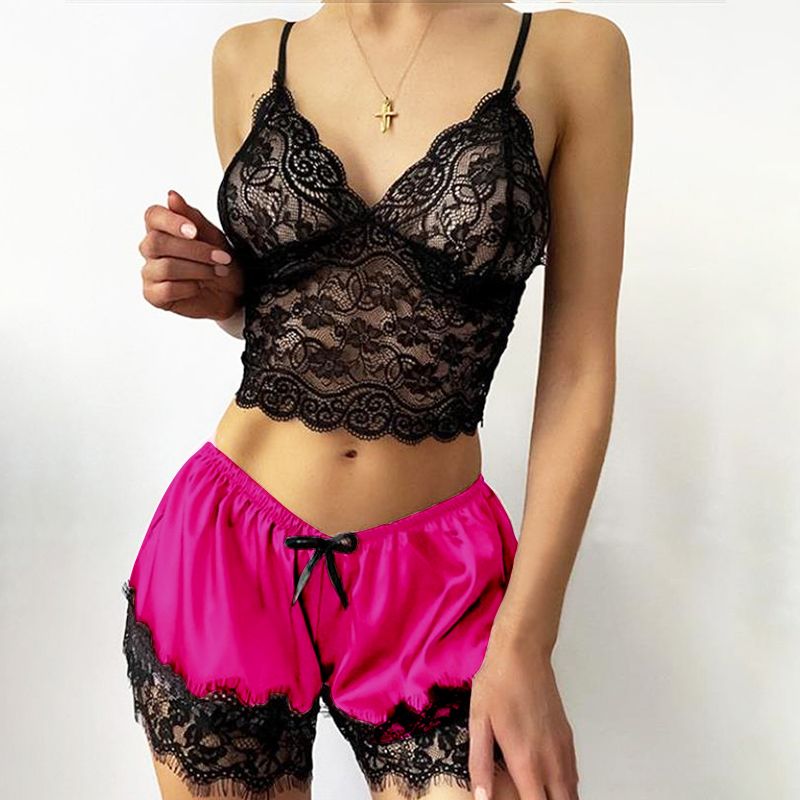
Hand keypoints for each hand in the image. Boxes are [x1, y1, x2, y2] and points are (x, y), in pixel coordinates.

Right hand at [139, 189, 243, 319]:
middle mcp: (151, 250)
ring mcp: (150, 273)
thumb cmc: (221, 262)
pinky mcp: (154, 295)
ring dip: (198, 269)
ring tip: (217, 272)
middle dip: (195, 250)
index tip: (194, 232)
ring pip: (166, 266)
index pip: (152, 216)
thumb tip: (171, 195)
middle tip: (221, 257)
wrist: (233, 293)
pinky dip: (189, 287)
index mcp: (162, 229)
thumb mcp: (213, 237)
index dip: (171, 221)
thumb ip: (193, 217)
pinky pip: (166, 289)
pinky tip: (200, 287)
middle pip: (157, 242)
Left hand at [469, 615, 578, 799]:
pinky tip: (549, 784)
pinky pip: (574, 775)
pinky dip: (566, 787)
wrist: (523, 652)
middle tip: (526, 796)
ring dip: (558, 798)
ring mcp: (563, 748)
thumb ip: (480, 764)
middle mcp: (551, 758)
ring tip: (538, 793)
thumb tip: (481, 797)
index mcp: (526, 759)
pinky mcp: (568, 737)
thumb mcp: (479, 722)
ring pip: (572, 792)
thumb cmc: (498, 683)